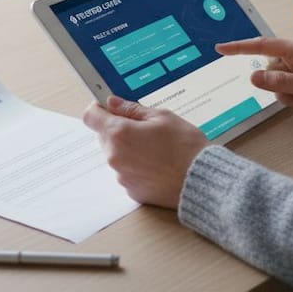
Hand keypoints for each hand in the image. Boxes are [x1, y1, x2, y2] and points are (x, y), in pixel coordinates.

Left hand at [82, 95, 208, 208]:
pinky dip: (137, 166)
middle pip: (104, 136)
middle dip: (118, 129)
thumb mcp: (162, 117)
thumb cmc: (185, 146)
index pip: (90, 116)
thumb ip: (132, 109)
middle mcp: (114, 157)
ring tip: (155, 148)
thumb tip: (112, 102)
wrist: (202, 181)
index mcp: (119, 134)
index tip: (109, 106)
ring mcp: (121, 176)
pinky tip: (157, 164)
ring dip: (128, 149)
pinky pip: (126, 172)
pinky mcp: (131, 190)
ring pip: (116, 154)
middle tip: (144, 128)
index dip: (99, 108)